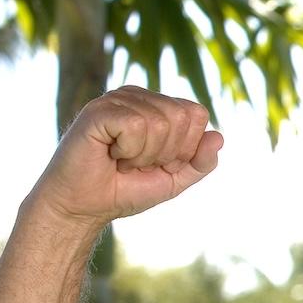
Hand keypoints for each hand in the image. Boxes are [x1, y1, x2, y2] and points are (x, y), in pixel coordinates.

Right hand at [30, 86, 222, 227]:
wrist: (83, 207)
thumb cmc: (123, 189)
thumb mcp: (174, 179)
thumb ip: (200, 161)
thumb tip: (219, 136)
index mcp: (156, 105)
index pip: (196, 114)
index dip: (184, 148)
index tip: (158, 163)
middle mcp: (136, 96)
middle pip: (182, 116)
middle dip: (166, 152)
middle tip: (137, 163)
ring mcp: (116, 99)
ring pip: (160, 122)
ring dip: (145, 155)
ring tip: (121, 160)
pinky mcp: (98, 110)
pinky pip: (136, 126)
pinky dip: (129, 151)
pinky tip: (110, 154)